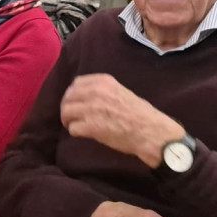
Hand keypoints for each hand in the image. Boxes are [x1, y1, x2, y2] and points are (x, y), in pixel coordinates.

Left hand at [60, 74, 182, 167]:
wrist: (150, 131)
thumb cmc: (140, 114)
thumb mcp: (122, 92)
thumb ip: (104, 91)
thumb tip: (87, 95)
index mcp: (104, 81)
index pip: (77, 83)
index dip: (72, 93)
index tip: (75, 101)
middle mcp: (96, 92)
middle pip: (68, 97)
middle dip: (67, 107)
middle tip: (71, 116)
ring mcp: (92, 109)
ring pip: (66, 112)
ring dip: (68, 120)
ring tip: (74, 125)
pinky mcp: (91, 127)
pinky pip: (73, 128)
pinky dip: (75, 132)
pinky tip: (82, 134)